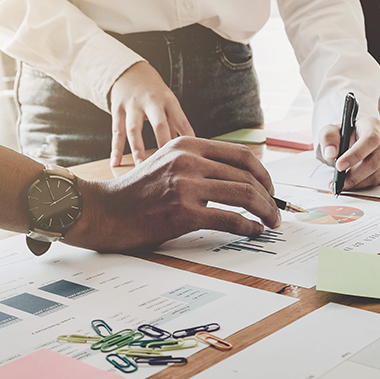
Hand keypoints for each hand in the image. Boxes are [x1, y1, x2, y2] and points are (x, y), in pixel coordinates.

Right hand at [67, 137, 280, 251]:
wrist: (102, 211)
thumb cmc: (137, 193)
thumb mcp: (167, 162)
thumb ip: (199, 164)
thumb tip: (239, 179)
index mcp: (187, 144)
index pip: (241, 155)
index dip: (263, 173)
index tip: (271, 190)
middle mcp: (188, 161)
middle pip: (247, 176)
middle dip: (269, 196)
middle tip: (277, 212)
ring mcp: (186, 186)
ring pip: (244, 195)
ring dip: (266, 212)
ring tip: (271, 223)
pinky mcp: (183, 213)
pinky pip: (230, 219)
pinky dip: (249, 227)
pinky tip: (254, 232)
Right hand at [108, 61, 195, 166]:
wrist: (129, 71)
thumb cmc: (155, 93)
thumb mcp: (169, 103)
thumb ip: (176, 126)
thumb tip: (187, 150)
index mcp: (169, 101)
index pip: (182, 122)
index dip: (188, 138)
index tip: (192, 156)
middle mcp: (151, 102)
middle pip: (159, 124)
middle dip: (163, 144)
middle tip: (167, 165)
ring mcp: (133, 105)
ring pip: (134, 129)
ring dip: (137, 148)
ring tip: (141, 166)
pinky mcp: (117, 109)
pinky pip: (116, 131)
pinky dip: (116, 148)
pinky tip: (115, 163)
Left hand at [315, 116, 379, 189]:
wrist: (350, 141)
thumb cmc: (343, 134)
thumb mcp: (330, 131)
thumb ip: (328, 139)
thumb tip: (330, 154)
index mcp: (372, 126)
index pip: (370, 140)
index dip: (355, 155)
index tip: (339, 166)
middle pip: (374, 161)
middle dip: (354, 175)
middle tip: (338, 182)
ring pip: (376, 174)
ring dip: (357, 183)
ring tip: (341, 184)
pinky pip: (377, 181)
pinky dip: (362, 185)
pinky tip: (350, 183)